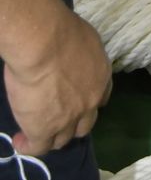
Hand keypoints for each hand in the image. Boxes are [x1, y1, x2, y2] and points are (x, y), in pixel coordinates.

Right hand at [4, 10, 111, 156]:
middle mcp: (90, 101)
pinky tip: (20, 141)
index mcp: (101, 76)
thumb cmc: (62, 32)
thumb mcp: (85, 40)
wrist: (44, 44)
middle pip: (84, 124)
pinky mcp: (44, 130)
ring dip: (51, 137)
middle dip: (72, 125)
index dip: (88, 103)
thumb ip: (83, 55)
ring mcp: (68, 119)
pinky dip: (29, 146)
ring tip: (36, 134)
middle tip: (57, 119)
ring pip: (62, 139)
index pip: (101, 98)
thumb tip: (72, 56)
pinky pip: (38, 147)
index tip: (78, 102)